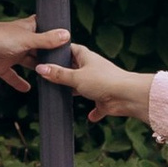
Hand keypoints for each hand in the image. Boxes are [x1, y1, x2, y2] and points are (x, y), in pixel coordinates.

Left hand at [0, 17, 78, 93]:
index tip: (68, 41)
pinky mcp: (2, 66)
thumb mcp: (27, 39)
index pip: (45, 28)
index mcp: (28, 29)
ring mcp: (12, 53)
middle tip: (64, 64)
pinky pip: (13, 76)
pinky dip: (19, 82)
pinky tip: (27, 89)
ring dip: (37, 68)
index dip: (55, 33)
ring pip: (29, 62)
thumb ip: (46, 40)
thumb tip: (67, 35)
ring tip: (51, 76)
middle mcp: (21, 40)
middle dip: (49, 55)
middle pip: (39, 48)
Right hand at [32, 37, 154, 122]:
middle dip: (64, 73)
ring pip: (84, 86)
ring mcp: (99, 84)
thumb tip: (40, 68)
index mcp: (86, 57)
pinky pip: (97, 105)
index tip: (46, 54)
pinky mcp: (105, 99)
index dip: (59, 51)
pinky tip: (89, 117)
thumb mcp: (75, 77)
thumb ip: (58, 74)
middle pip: (75, 68)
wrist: (127, 96)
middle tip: (47, 76)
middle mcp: (92, 69)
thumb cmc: (103, 81)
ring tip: (59, 94)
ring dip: (75, 91)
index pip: (70, 49)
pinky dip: (94, 111)